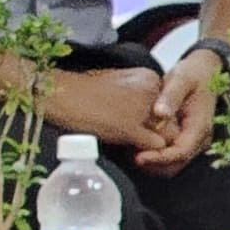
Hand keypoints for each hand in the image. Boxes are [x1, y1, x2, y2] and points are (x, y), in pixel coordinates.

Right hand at [43, 64, 166, 157]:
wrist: (58, 94)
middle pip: (170, 120)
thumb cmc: (81, 90)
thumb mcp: (118, 86)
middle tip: (139, 137)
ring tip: (134, 145)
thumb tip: (151, 120)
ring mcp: (142, 109)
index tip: (142, 124)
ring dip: (153, 143)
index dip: (157, 119)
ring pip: (167, 135)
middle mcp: (152, 90)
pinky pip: (153, 146)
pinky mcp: (131, 127)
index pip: (169, 105)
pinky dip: (145, 152)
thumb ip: (139, 98)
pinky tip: (130, 149)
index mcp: (149, 77)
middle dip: (158, 132)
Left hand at [137, 45, 226, 175]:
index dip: (160, 158)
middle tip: (129, 157)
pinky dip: (156, 155)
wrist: (204, 72)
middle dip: (155, 164)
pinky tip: (138, 147)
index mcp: (200, 126)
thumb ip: (170, 96)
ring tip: (130, 153)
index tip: (139, 158)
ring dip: (154, 163)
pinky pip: (171, 155)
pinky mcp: (185, 138)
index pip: (181, 152)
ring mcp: (193, 140)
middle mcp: (199, 138)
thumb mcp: (181, 79)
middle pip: (177, 163)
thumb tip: (160, 113)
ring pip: (174, 163)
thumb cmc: (192, 75)